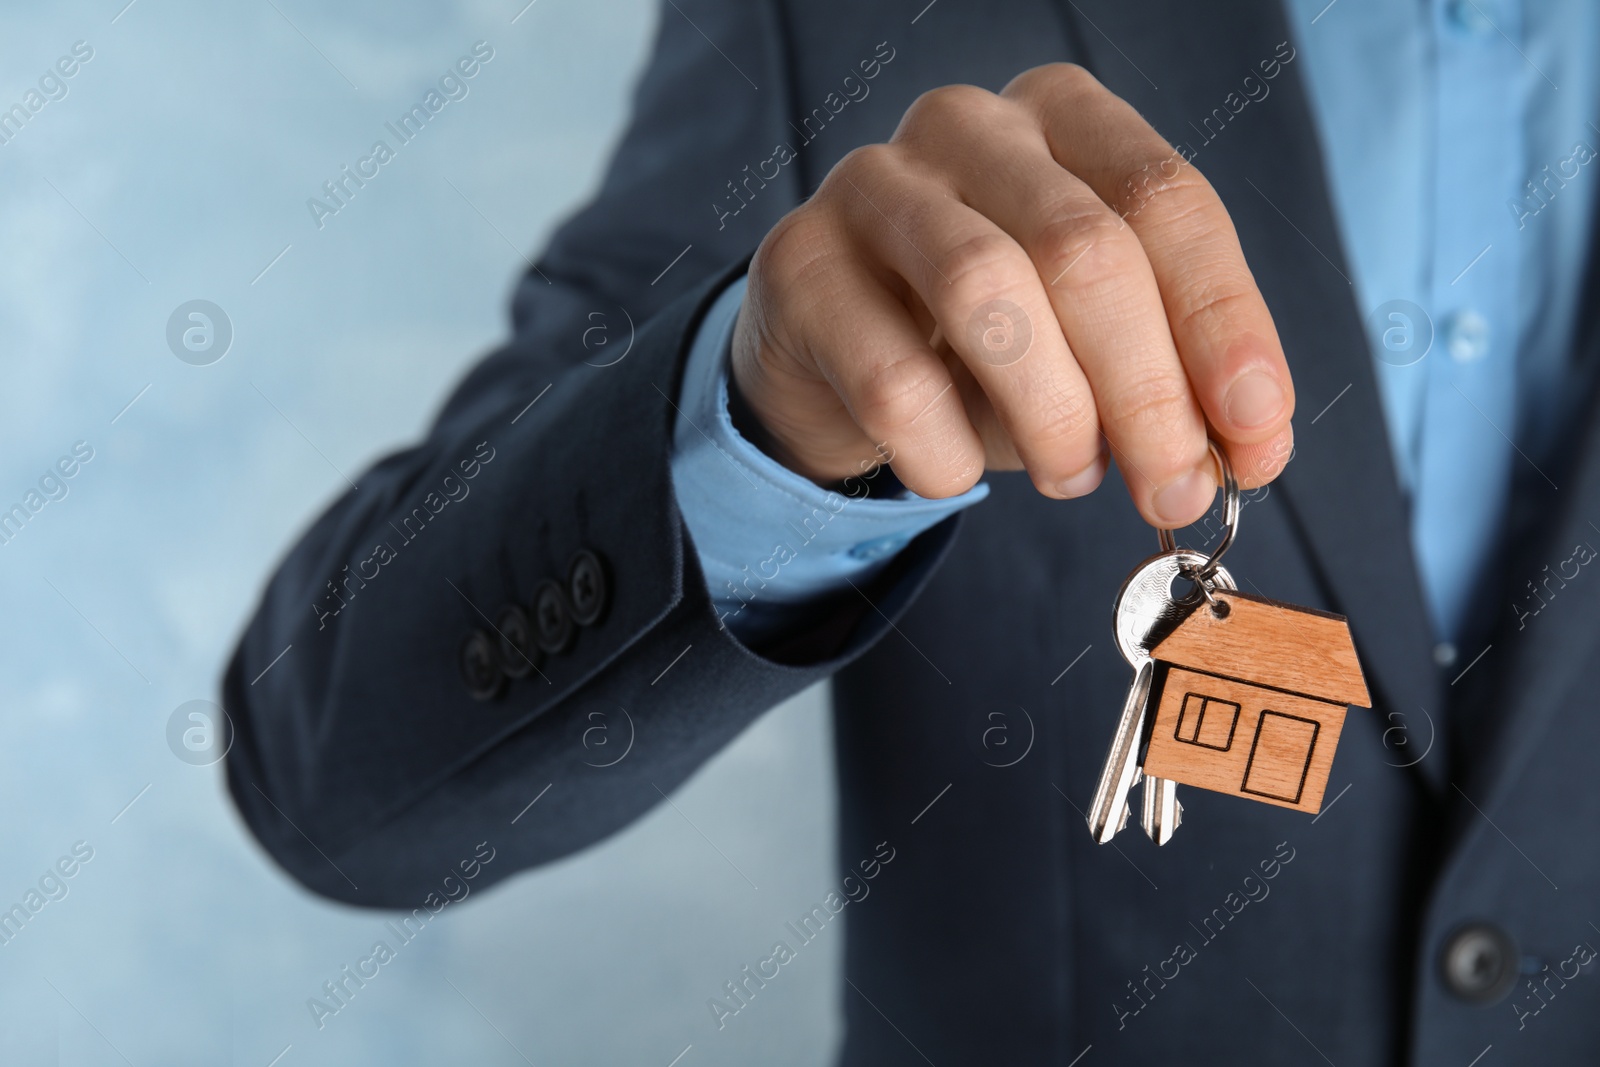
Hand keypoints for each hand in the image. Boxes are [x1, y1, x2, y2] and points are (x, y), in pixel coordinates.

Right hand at [730, 63, 1293, 527]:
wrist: (833, 351)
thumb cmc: (986, 343)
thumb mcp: (1092, 344)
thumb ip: (1171, 379)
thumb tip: (1246, 453)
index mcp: (1065, 116)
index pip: (1166, 201)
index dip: (1224, 325)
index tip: (1257, 436)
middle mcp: (969, 126)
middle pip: (1082, 249)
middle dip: (1147, 392)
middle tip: (1172, 489)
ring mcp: (872, 185)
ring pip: (984, 294)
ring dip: (1052, 417)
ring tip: (1070, 479)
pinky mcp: (798, 264)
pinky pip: (892, 380)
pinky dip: (947, 453)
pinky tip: (957, 469)